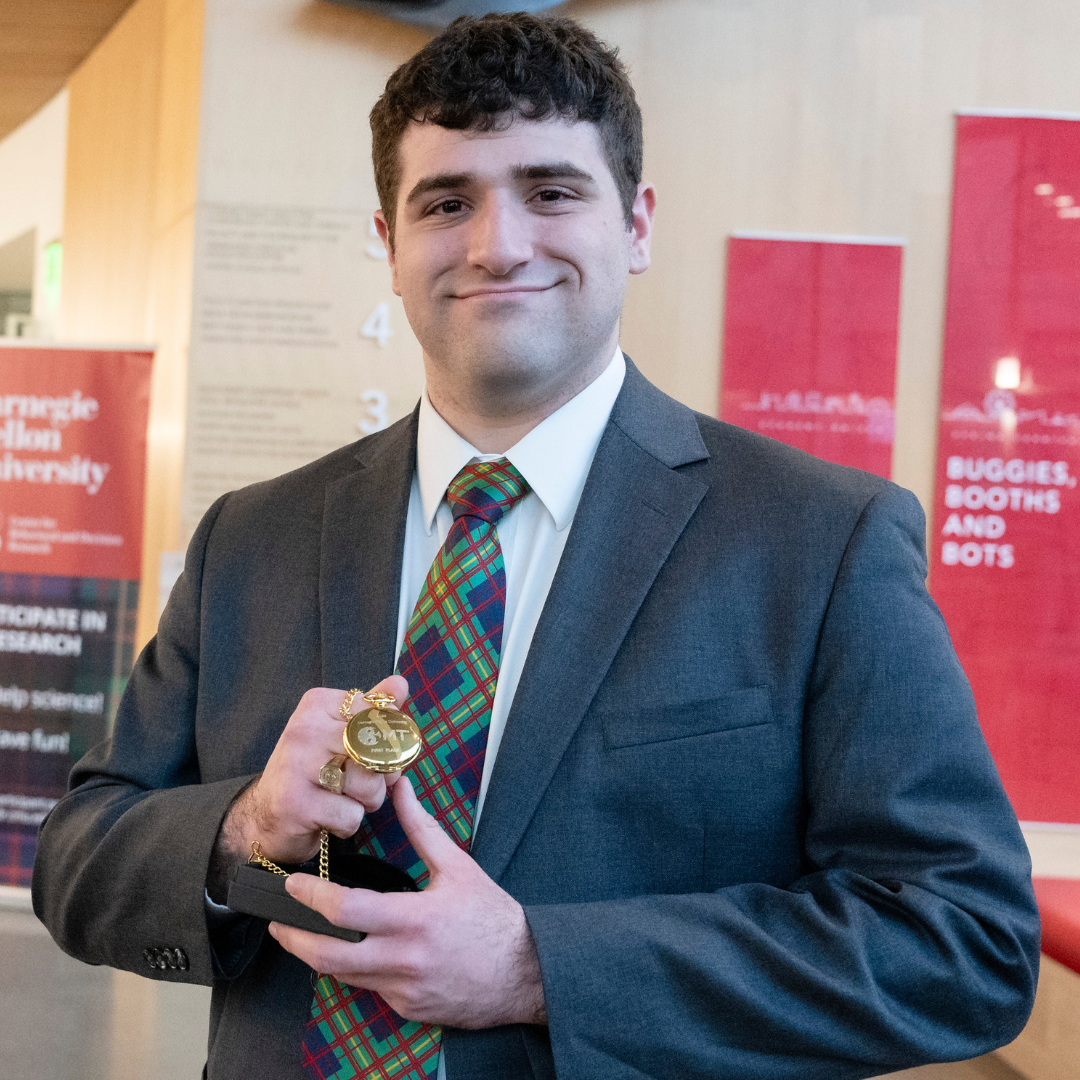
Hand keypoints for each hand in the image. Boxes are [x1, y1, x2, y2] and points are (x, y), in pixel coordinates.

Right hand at [214, 676, 406, 873]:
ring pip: (368, 785)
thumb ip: (370, 710)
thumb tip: (400, 683)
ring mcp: (297, 766)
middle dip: (380, 775)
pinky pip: (351, 816)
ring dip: (366, 802)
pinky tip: (327, 818)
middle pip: (376, 750)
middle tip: (360, 783)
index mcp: (317, 704)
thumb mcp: (338, 733)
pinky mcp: (297, 804)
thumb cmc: (311, 772)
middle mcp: (305, 729)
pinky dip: (347, 823)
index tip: (366, 752)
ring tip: (343, 799)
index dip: (386, 742)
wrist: (264, 817)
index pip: (378, 716)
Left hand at [267, 775, 546, 1028]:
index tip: (294, 884)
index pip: (346, 911)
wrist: (525, 972)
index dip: (311, 897)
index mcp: (415, 919)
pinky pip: (370, 989)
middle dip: (294, 938)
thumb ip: (422, 828)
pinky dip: (357, 969)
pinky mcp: (407, 1008)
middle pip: (328, 957)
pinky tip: (356, 953)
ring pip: (343, 977)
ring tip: (303, 934)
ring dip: (318, 955)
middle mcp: (404, 960)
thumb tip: (401, 788)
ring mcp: (403, 990)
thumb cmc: (493, 917)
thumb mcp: (458, 867)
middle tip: (276, 922)